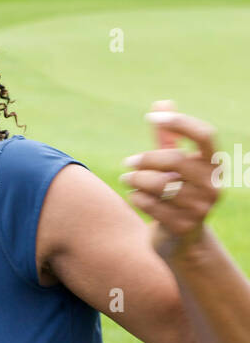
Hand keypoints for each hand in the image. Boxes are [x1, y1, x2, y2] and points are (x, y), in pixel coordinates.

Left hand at [119, 100, 219, 257]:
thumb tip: (162, 102)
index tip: (151, 117)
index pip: (204, 135)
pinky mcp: (184, 226)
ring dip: (137, 179)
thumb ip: (168, 137)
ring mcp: (202, 208)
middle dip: (146, 159)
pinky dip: (138, 198)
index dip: (179, 122)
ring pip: (161, 184)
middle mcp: (214, 185)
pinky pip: (153, 205)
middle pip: (175, 160)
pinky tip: (134, 196)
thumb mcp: (174, 166)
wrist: (180, 239)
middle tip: (128, 162)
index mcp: (214, 165)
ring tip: (127, 179)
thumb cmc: (176, 192)